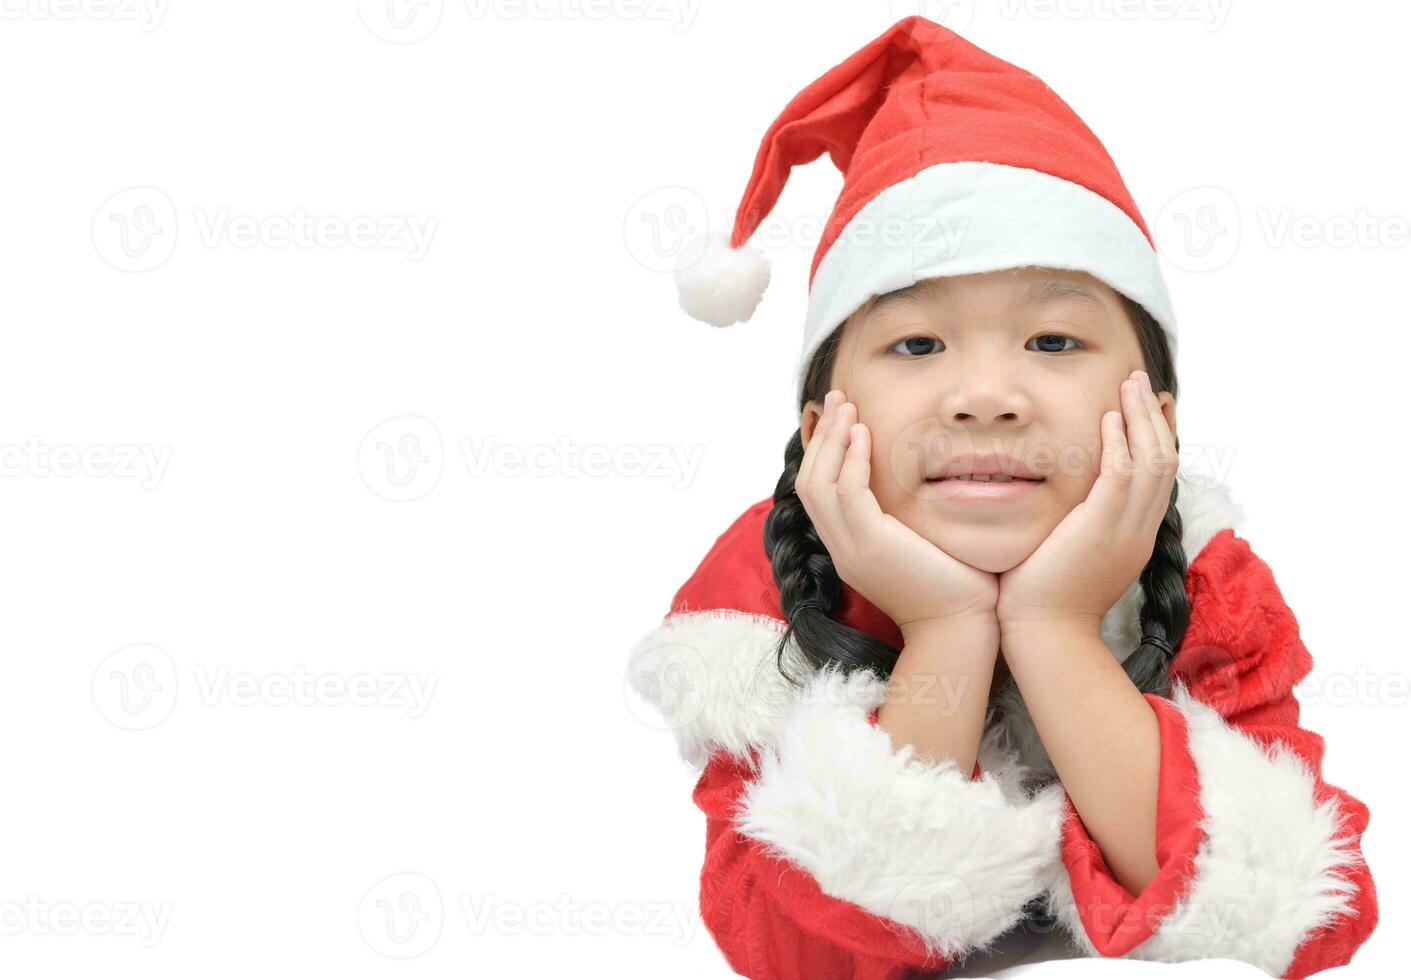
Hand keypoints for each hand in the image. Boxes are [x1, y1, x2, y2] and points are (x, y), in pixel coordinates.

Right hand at [795, 390, 999, 634]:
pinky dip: (851, 459)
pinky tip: (864, 434)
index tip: (842, 419)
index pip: (819, 493)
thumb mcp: (923, 544)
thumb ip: (910, 515)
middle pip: (808, 483)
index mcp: (850, 549)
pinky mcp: (869, 545)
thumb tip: (926, 479)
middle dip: (821, 436)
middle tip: (836, 398)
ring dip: (831, 440)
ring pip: (818, 483)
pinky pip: (847, 492)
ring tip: (847, 406)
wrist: (963, 628)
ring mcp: (850, 549)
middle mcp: (842, 548)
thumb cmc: (959, 588)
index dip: (824, 452)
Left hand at [996, 370, 1178, 639]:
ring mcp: (1125, 530)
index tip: (1151, 409)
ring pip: (1151, 461)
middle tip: (1143, 384)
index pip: (1157, 479)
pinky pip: (1120, 475)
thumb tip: (1059, 504)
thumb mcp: (1069, 555)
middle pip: (1164, 462)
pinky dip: (1119, 443)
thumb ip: (1074, 525)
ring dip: (1141, 419)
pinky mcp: (1101, 528)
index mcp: (1134, 537)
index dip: (1158, 439)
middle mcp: (1138, 531)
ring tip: (1130, 385)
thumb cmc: (1042, 601)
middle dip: (1155, 419)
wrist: (1044, 636)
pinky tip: (1109, 419)